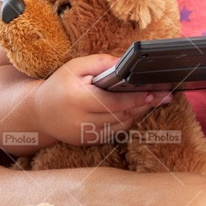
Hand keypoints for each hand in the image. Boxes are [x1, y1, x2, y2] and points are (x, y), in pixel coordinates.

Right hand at [31, 54, 170, 145]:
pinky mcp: (89, 142)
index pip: (114, 103)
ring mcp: (86, 135)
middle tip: (164, 97)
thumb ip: (101, 63)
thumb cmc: (60, 85)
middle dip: (145, 105)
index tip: (153, 93)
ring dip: (138, 113)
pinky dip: (126, 121)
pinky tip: (136, 111)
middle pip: (122, 115)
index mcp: (78, 100)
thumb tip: (125, 62)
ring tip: (153, 101)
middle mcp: (82, 121)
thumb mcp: (76, 67)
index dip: (135, 99)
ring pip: (121, 125)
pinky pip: (115, 132)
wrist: (40, 112)